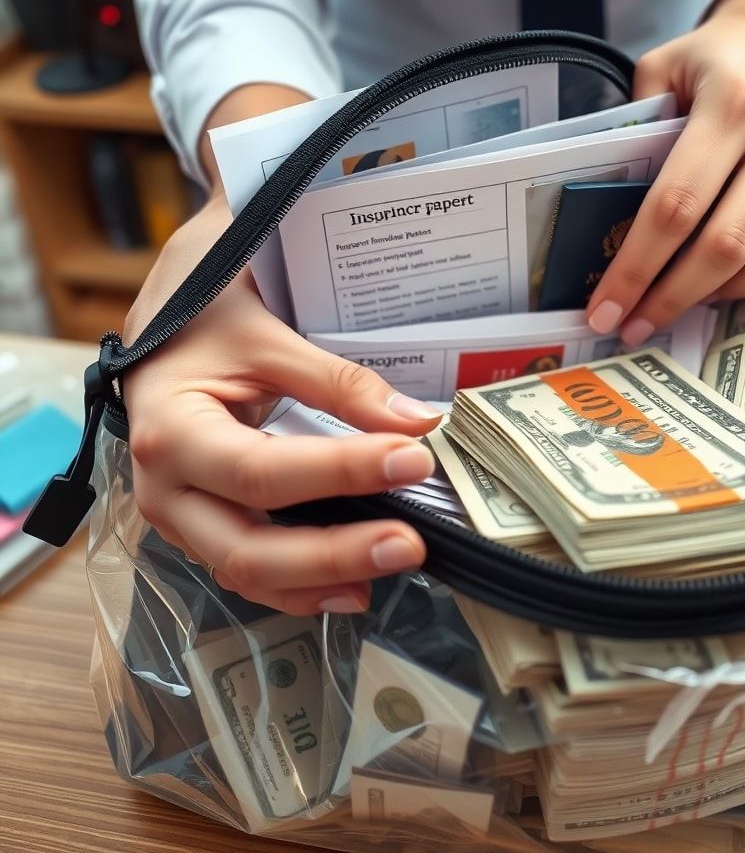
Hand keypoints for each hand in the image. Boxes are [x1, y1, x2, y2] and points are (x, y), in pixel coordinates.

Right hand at [123, 87, 442, 615]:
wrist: (161, 334)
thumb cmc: (206, 325)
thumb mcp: (269, 339)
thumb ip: (341, 384)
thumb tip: (417, 422)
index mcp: (172, 432)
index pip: (264, 471)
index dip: (342, 474)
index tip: (412, 460)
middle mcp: (164, 490)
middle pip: (248, 547)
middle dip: (334, 554)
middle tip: (410, 544)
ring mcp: (178, 518)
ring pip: (246, 572)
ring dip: (323, 580)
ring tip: (391, 568)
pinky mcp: (199, 528)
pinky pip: (246, 570)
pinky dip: (300, 586)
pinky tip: (353, 586)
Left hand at [586, 0, 744, 345]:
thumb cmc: (713, 59)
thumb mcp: (661, 68)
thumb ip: (634, 128)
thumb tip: (603, 213)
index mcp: (732, 99)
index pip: (676, 202)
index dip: (637, 264)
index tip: (603, 306)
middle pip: (721, 241)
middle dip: (667, 295)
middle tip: (627, 326)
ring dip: (708, 299)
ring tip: (664, 313)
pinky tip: (711, 290)